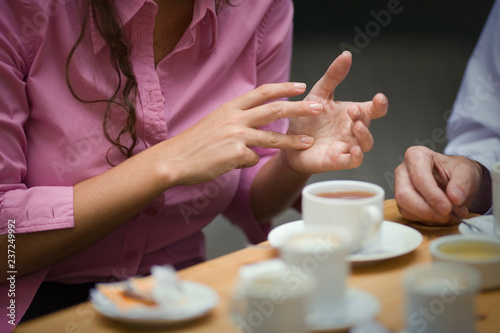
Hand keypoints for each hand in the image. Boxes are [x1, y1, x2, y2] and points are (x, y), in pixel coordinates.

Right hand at [159, 82, 320, 185]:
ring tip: (308, 143)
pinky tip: (231, 162)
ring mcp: (236, 136)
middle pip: (274, 109)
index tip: (301, 86)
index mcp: (231, 107)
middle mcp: (235, 118)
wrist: (175, 159)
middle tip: (318, 107)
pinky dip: (247, 161)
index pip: (262, 92)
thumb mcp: (215, 121)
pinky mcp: (235, 154)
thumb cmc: (195, 142)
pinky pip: (252, 159)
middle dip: (299, 108)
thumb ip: (236, 118)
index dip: (283, 88)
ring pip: (272, 137)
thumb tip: (256, 123)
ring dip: (293, 141)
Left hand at [283, 51, 387, 173]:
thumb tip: (346, 55)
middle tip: (352, 110)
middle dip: (364, 117)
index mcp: (352, 113)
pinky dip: (356, 157)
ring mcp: (347, 146)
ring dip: (364, 135)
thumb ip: (332, 77)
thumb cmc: (306, 120)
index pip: (374, 109)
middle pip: (368, 124)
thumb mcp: (318, 94)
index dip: (380, 104)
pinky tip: (354, 150)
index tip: (379, 98)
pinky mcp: (337, 161)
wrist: (288, 144)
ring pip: (366, 143)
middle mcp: (352, 130)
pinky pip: (353, 161)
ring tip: (356, 126)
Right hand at [394, 145, 482, 224]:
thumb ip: (462, 183)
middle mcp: (403, 172)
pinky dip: (428, 220)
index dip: (432, 195)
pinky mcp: (403, 203)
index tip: (447, 207)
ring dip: (430, 216)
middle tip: (446, 214)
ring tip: (450, 214)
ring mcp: (400, 188)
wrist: (456, 181)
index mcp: (416, 156)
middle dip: (426, 210)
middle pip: (404, 195)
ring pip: (406, 209)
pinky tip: (442, 215)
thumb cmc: (456, 171)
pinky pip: (410, 216)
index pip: (419, 177)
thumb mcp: (466, 171)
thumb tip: (455, 198)